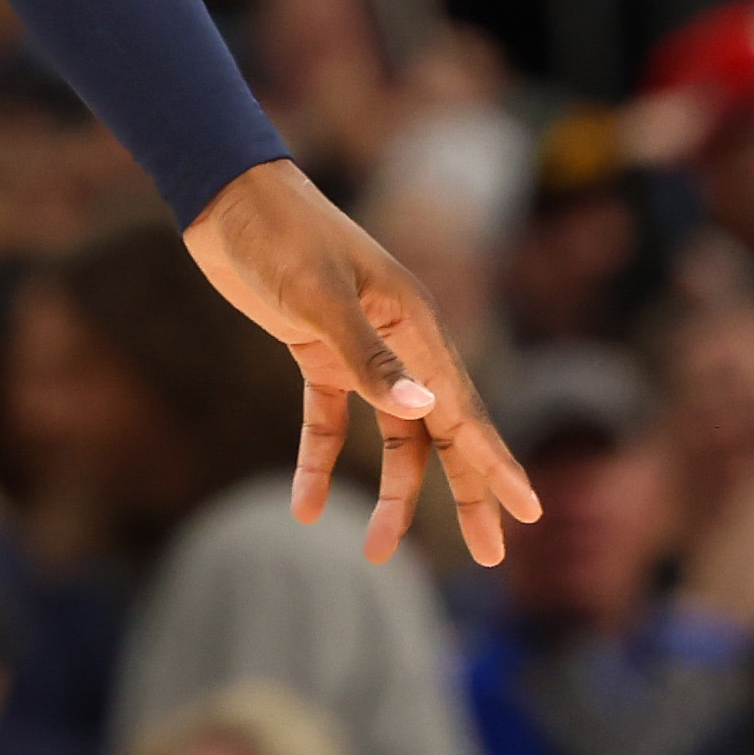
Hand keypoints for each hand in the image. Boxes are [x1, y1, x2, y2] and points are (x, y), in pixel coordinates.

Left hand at [181, 160, 539, 565]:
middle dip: (466, 493)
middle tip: (490, 558)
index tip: (529, 513)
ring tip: (378, 553)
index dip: (496, 464)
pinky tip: (305, 506)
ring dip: (392, 493)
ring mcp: (361, 345)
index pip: (466, 410)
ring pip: (395, 434)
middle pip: (443, 431)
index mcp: (417, 325)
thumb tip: (424, 408)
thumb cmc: (277, 235)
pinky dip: (321, 461)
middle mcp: (401, 339)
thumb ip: (368, 357)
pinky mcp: (317, 349)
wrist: (224, 196)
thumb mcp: (317, 296)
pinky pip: (331, 419)